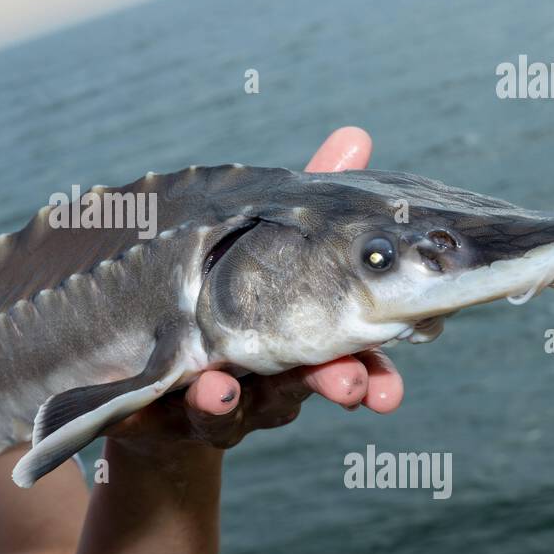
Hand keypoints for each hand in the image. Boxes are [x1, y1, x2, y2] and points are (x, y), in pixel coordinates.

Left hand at [105, 127, 403, 452]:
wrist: (160, 381)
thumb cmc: (234, 301)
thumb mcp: (273, 244)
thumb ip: (314, 197)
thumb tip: (356, 135)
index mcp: (305, 344)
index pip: (353, 359)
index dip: (377, 372)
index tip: (393, 386)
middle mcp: (269, 381)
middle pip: (305, 389)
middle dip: (331, 387)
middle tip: (349, 387)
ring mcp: (218, 401)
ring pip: (234, 410)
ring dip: (232, 401)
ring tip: (222, 388)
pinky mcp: (163, 414)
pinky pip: (162, 417)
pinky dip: (167, 410)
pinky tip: (174, 398)